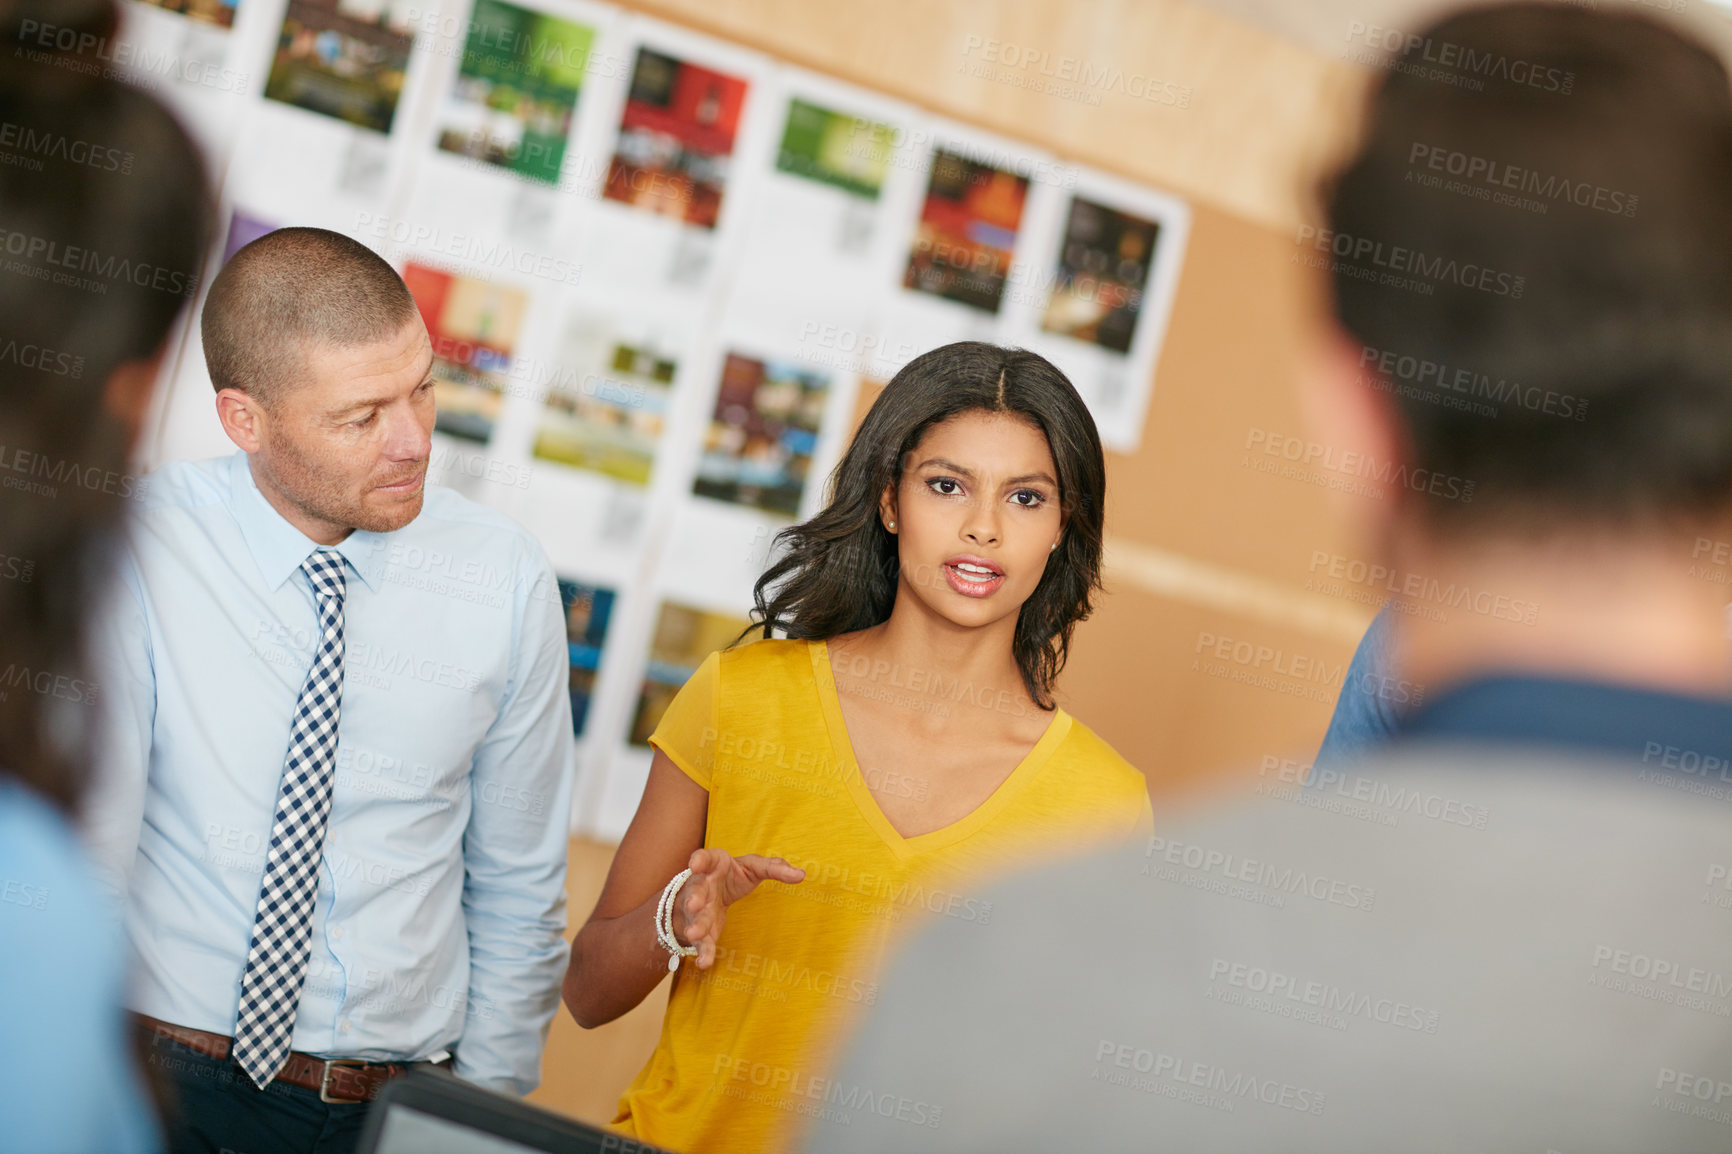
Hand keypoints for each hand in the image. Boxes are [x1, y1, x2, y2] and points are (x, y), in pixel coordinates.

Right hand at [672, 847, 804, 968]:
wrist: (709, 893)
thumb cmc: (732, 874)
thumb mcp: (753, 866)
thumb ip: (774, 867)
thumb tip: (801, 874)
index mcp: (714, 865)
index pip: (705, 858)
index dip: (699, 860)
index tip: (695, 864)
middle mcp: (701, 886)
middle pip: (697, 891)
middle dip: (695, 897)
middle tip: (694, 904)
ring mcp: (698, 910)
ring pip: (696, 918)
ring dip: (696, 926)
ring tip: (695, 934)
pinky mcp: (702, 930)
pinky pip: (701, 941)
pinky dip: (703, 952)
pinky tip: (704, 963)